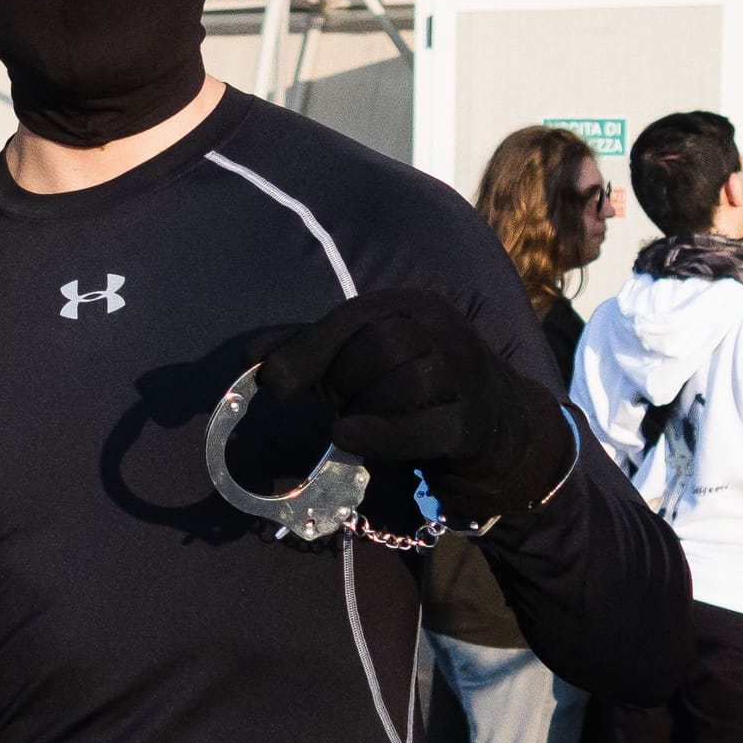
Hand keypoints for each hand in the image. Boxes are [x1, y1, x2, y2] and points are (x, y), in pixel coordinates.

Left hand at [255, 289, 574, 520]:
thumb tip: (249, 358)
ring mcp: (464, 374)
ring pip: (399, 385)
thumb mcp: (359, 359)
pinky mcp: (471, 423)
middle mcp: (444, 328)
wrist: (493, 426)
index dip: (309, 349)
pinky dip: (377, 435)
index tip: (273, 383)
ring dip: (364, 409)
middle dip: (343, 382)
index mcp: (412, 305)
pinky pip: (419, 428)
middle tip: (339, 402)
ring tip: (360, 419)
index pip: (352, 317)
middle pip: (375, 349)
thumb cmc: (412, 385)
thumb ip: (307, 351)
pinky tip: (349, 437)